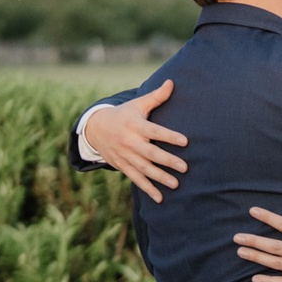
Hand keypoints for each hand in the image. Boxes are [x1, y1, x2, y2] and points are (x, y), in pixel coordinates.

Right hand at [85, 79, 186, 200]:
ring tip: (176, 184)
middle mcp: (129, 142)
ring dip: (159, 178)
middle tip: (185, 167)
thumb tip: (172, 82)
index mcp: (134, 125)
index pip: (155, 131)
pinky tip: (160, 198)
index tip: (185, 141)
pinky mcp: (122, 166)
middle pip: (150, 153)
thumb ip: (156, 97)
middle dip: (167, 161)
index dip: (169, 136)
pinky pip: (135, 179)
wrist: (95, 129)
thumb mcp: (137, 105)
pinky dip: (147, 189)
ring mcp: (125, 155)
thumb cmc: (123, 115)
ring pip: (144, 169)